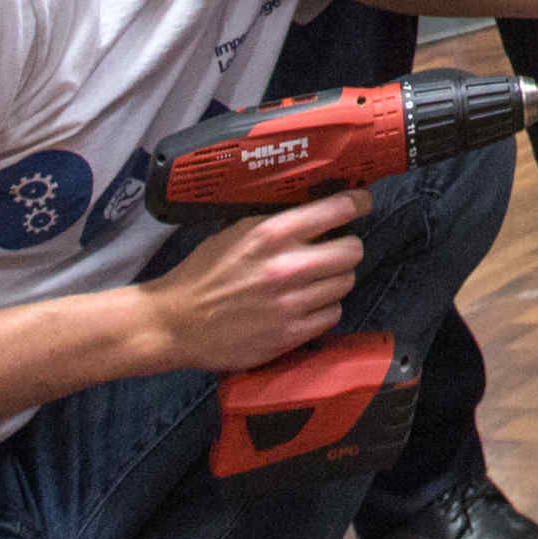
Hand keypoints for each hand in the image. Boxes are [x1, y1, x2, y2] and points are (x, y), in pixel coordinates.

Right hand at [147, 190, 364, 374]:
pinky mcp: (290, 335)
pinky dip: (325, 308)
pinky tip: (307, 304)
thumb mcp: (236, 231)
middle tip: (336, 249)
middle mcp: (287, 266)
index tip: (360, 203)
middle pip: (352, 250)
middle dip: (347, 246)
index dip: (357, 204)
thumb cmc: (204, 274)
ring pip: (345, 282)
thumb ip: (276, 221)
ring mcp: (291, 303)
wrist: (176, 323)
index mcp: (271, 233)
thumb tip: (315, 205)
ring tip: (317, 279)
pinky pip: (332, 314)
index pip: (337, 209)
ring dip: (335, 279)